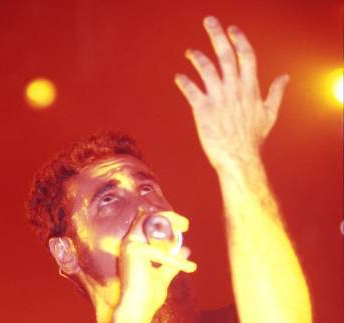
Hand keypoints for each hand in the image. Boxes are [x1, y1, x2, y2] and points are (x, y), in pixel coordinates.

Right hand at [118, 212, 195, 322]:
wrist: (137, 310)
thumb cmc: (146, 297)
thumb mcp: (163, 275)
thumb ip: (172, 263)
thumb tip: (185, 250)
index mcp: (133, 248)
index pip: (146, 226)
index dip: (164, 222)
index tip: (182, 227)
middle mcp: (129, 244)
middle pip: (148, 219)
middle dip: (168, 218)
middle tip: (186, 224)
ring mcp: (130, 246)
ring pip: (151, 224)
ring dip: (171, 222)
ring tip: (186, 226)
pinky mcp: (135, 251)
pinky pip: (162, 253)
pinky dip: (176, 261)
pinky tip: (189, 267)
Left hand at [175, 16, 289, 169]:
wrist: (239, 159)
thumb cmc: (253, 140)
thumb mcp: (269, 114)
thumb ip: (276, 93)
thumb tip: (285, 77)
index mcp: (250, 88)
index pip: (245, 55)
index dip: (238, 40)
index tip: (231, 30)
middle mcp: (234, 89)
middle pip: (225, 54)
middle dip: (217, 35)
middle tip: (209, 21)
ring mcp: (218, 98)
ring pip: (205, 68)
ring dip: (196, 57)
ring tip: (190, 53)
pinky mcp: (203, 109)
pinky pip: (191, 89)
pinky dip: (184, 81)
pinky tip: (179, 77)